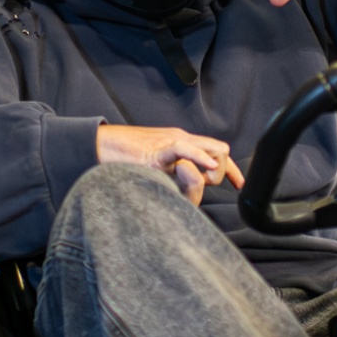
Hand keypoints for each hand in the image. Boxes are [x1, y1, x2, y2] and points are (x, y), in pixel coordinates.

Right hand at [97, 123, 243, 205]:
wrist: (97, 146)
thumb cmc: (120, 159)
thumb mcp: (154, 167)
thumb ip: (171, 177)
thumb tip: (181, 196)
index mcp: (180, 143)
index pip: (216, 150)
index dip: (231, 169)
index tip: (240, 185)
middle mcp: (180, 140)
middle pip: (221, 152)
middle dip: (219, 176)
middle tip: (196, 189)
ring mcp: (169, 144)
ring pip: (211, 152)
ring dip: (205, 175)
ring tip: (182, 186)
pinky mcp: (155, 152)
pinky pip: (183, 150)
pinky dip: (198, 158)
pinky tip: (200, 168)